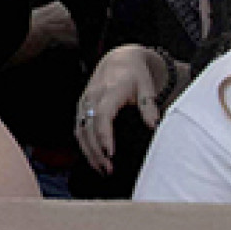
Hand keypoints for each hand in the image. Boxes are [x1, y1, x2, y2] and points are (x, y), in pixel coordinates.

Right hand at [75, 43, 165, 173]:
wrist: (118, 58)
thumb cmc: (135, 74)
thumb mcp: (147, 86)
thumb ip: (149, 106)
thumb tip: (153, 126)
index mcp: (110, 91)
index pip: (102, 115)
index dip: (104, 135)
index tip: (111, 153)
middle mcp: (92, 96)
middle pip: (88, 127)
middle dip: (95, 151)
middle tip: (108, 170)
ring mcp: (84, 101)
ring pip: (79, 129)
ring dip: (88, 151)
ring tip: (101, 170)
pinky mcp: (81, 106)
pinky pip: (78, 128)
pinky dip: (83, 145)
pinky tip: (93, 158)